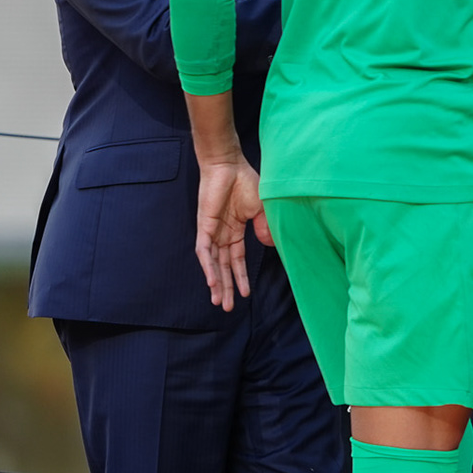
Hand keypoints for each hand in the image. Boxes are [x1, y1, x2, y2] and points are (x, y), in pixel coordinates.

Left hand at [195, 158, 267, 311]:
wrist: (229, 165)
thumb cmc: (246, 181)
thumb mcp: (261, 209)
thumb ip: (264, 228)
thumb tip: (269, 246)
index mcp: (235, 230)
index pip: (237, 259)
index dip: (241, 277)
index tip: (246, 294)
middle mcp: (222, 234)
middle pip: (224, 267)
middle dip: (227, 287)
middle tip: (227, 308)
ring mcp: (212, 231)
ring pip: (213, 263)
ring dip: (217, 283)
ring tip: (219, 301)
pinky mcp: (204, 226)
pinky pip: (205, 251)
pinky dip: (208, 267)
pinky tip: (212, 282)